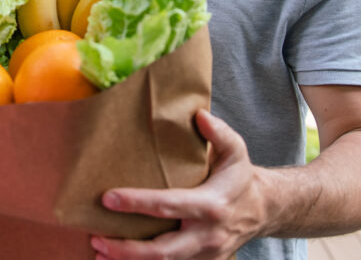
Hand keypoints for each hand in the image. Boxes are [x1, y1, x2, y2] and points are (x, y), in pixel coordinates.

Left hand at [90, 109, 265, 259]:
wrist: (264, 211)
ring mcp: (205, 254)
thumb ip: (218, 133)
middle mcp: (207, 235)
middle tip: (96, 237)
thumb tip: (199, 115)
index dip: (136, 203)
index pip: (168, 205)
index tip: (108, 198)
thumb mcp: (236, 151)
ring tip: (99, 250)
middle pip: (163, 251)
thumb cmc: (241, 178)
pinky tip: (117, 258)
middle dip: (127, 249)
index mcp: (211, 205)